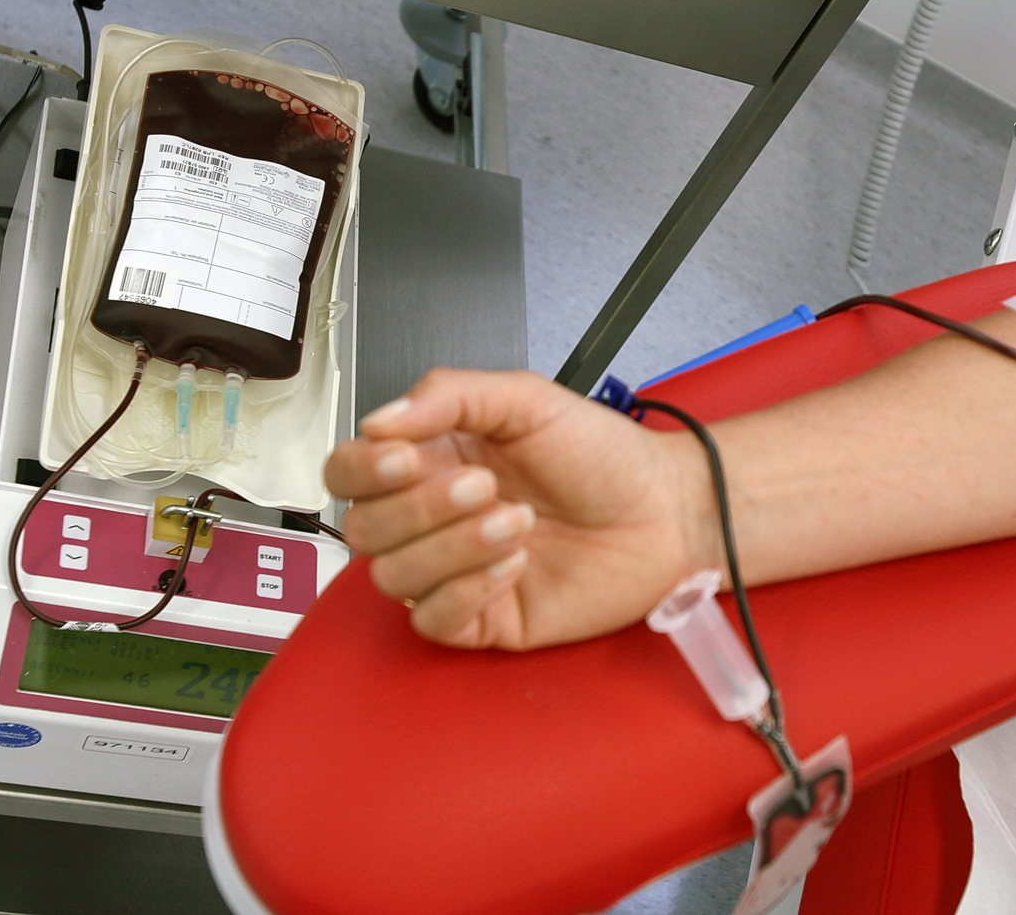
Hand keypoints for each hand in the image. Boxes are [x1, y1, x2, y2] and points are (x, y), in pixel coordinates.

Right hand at [324, 369, 718, 649]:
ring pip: (393, 578)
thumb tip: (378, 419)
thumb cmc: (605, 456)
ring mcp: (456, 571)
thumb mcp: (526, 399)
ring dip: (450, 548)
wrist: (666, 510)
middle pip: (365, 529)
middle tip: (484, 486)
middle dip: (419, 508)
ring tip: (516, 522)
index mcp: (434, 458)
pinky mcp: (484, 617)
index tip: (402, 457)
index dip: (361, 469)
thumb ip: (447, 395)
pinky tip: (513, 564)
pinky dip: (465, 591)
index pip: (350, 472)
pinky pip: (432, 620)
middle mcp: (436, 516)